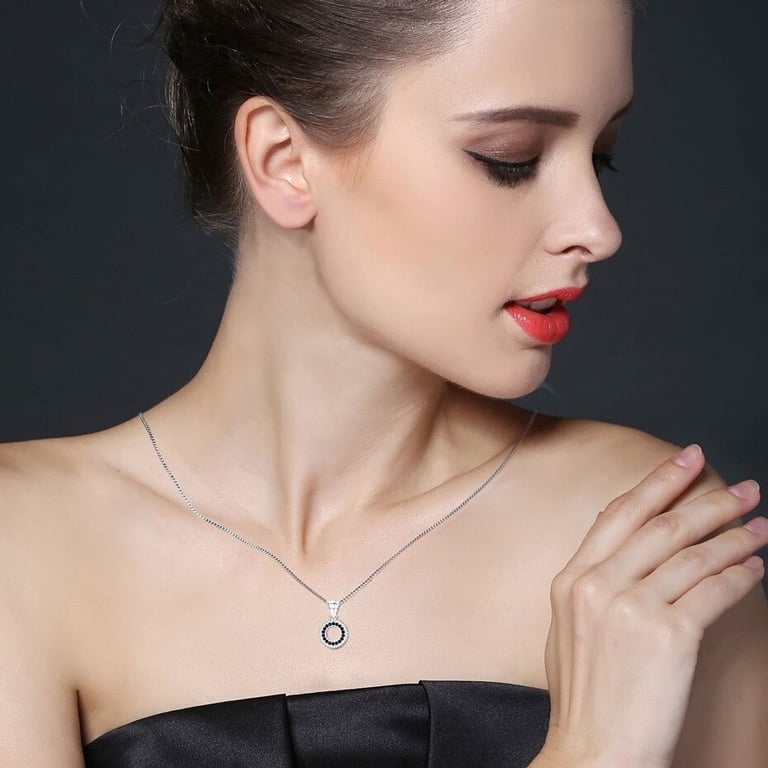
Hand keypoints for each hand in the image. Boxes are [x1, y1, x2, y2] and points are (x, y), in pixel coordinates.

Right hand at [538, 445, 765, 767]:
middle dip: (705, 500)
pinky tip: (754, 568)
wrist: (594, 750)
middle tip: (740, 487)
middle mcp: (598, 584)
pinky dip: (739, 576)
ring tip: (758, 525)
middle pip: (661, 526)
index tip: (685, 459)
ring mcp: (631, 608)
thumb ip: (591, 576)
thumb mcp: (568, 625)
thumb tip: (619, 533)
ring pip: (692, 555)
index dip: (657, 482)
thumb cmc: (586, 694)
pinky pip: (713, 591)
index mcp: (572, 579)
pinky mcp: (668, 636)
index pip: (620, 514)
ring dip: (733, 537)